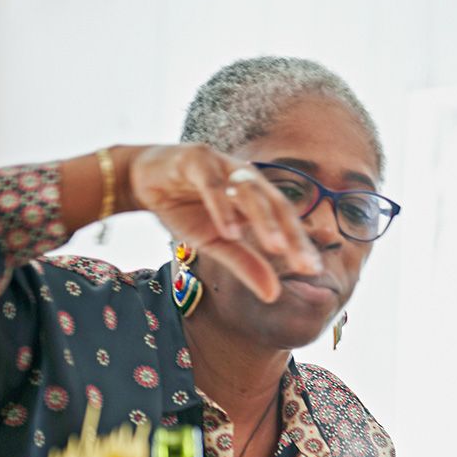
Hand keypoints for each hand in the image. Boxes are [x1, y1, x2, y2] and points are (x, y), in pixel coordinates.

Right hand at [126, 144, 320, 301]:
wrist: (141, 180)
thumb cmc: (186, 210)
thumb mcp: (217, 243)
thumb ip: (245, 264)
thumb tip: (274, 296)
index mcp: (257, 197)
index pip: (286, 221)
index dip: (300, 244)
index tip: (315, 271)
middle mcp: (246, 179)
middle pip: (276, 204)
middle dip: (292, 235)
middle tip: (306, 265)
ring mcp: (223, 166)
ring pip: (249, 192)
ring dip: (263, 220)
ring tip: (275, 249)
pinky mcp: (195, 159)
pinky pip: (212, 184)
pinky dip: (222, 207)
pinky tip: (230, 231)